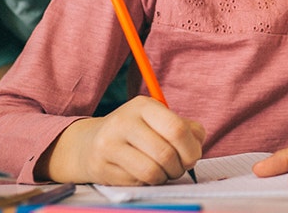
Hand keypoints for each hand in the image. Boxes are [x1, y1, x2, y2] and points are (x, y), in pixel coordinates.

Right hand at [38, 96, 204, 184]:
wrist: (90, 143)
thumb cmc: (136, 132)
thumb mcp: (159, 120)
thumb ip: (185, 128)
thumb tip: (197, 144)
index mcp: (143, 105)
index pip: (176, 128)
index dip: (191, 148)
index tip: (193, 157)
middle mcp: (123, 122)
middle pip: (166, 153)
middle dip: (179, 167)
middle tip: (179, 168)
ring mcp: (109, 144)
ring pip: (152, 171)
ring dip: (164, 177)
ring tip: (163, 171)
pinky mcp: (102, 167)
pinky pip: (137, 182)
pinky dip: (147, 182)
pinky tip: (143, 173)